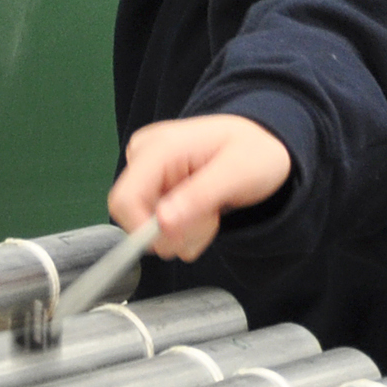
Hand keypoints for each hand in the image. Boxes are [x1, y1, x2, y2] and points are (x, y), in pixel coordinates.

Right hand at [108, 115, 292, 261]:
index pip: (124, 199)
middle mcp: (145, 158)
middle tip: (210, 221)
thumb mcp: (237, 173)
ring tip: (212, 212)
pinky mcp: (155, 189)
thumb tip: (162, 222)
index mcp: (159, 147)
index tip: (179, 241)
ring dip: (183, 233)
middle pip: (133, 217)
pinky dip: (183, 230)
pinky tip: (204, 212)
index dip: (144, 230)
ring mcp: (148, 174)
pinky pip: (157, 226)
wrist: (261, 145)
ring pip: (147, 227)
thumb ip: (200, 196)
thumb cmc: (255, 151)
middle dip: (172, 232)